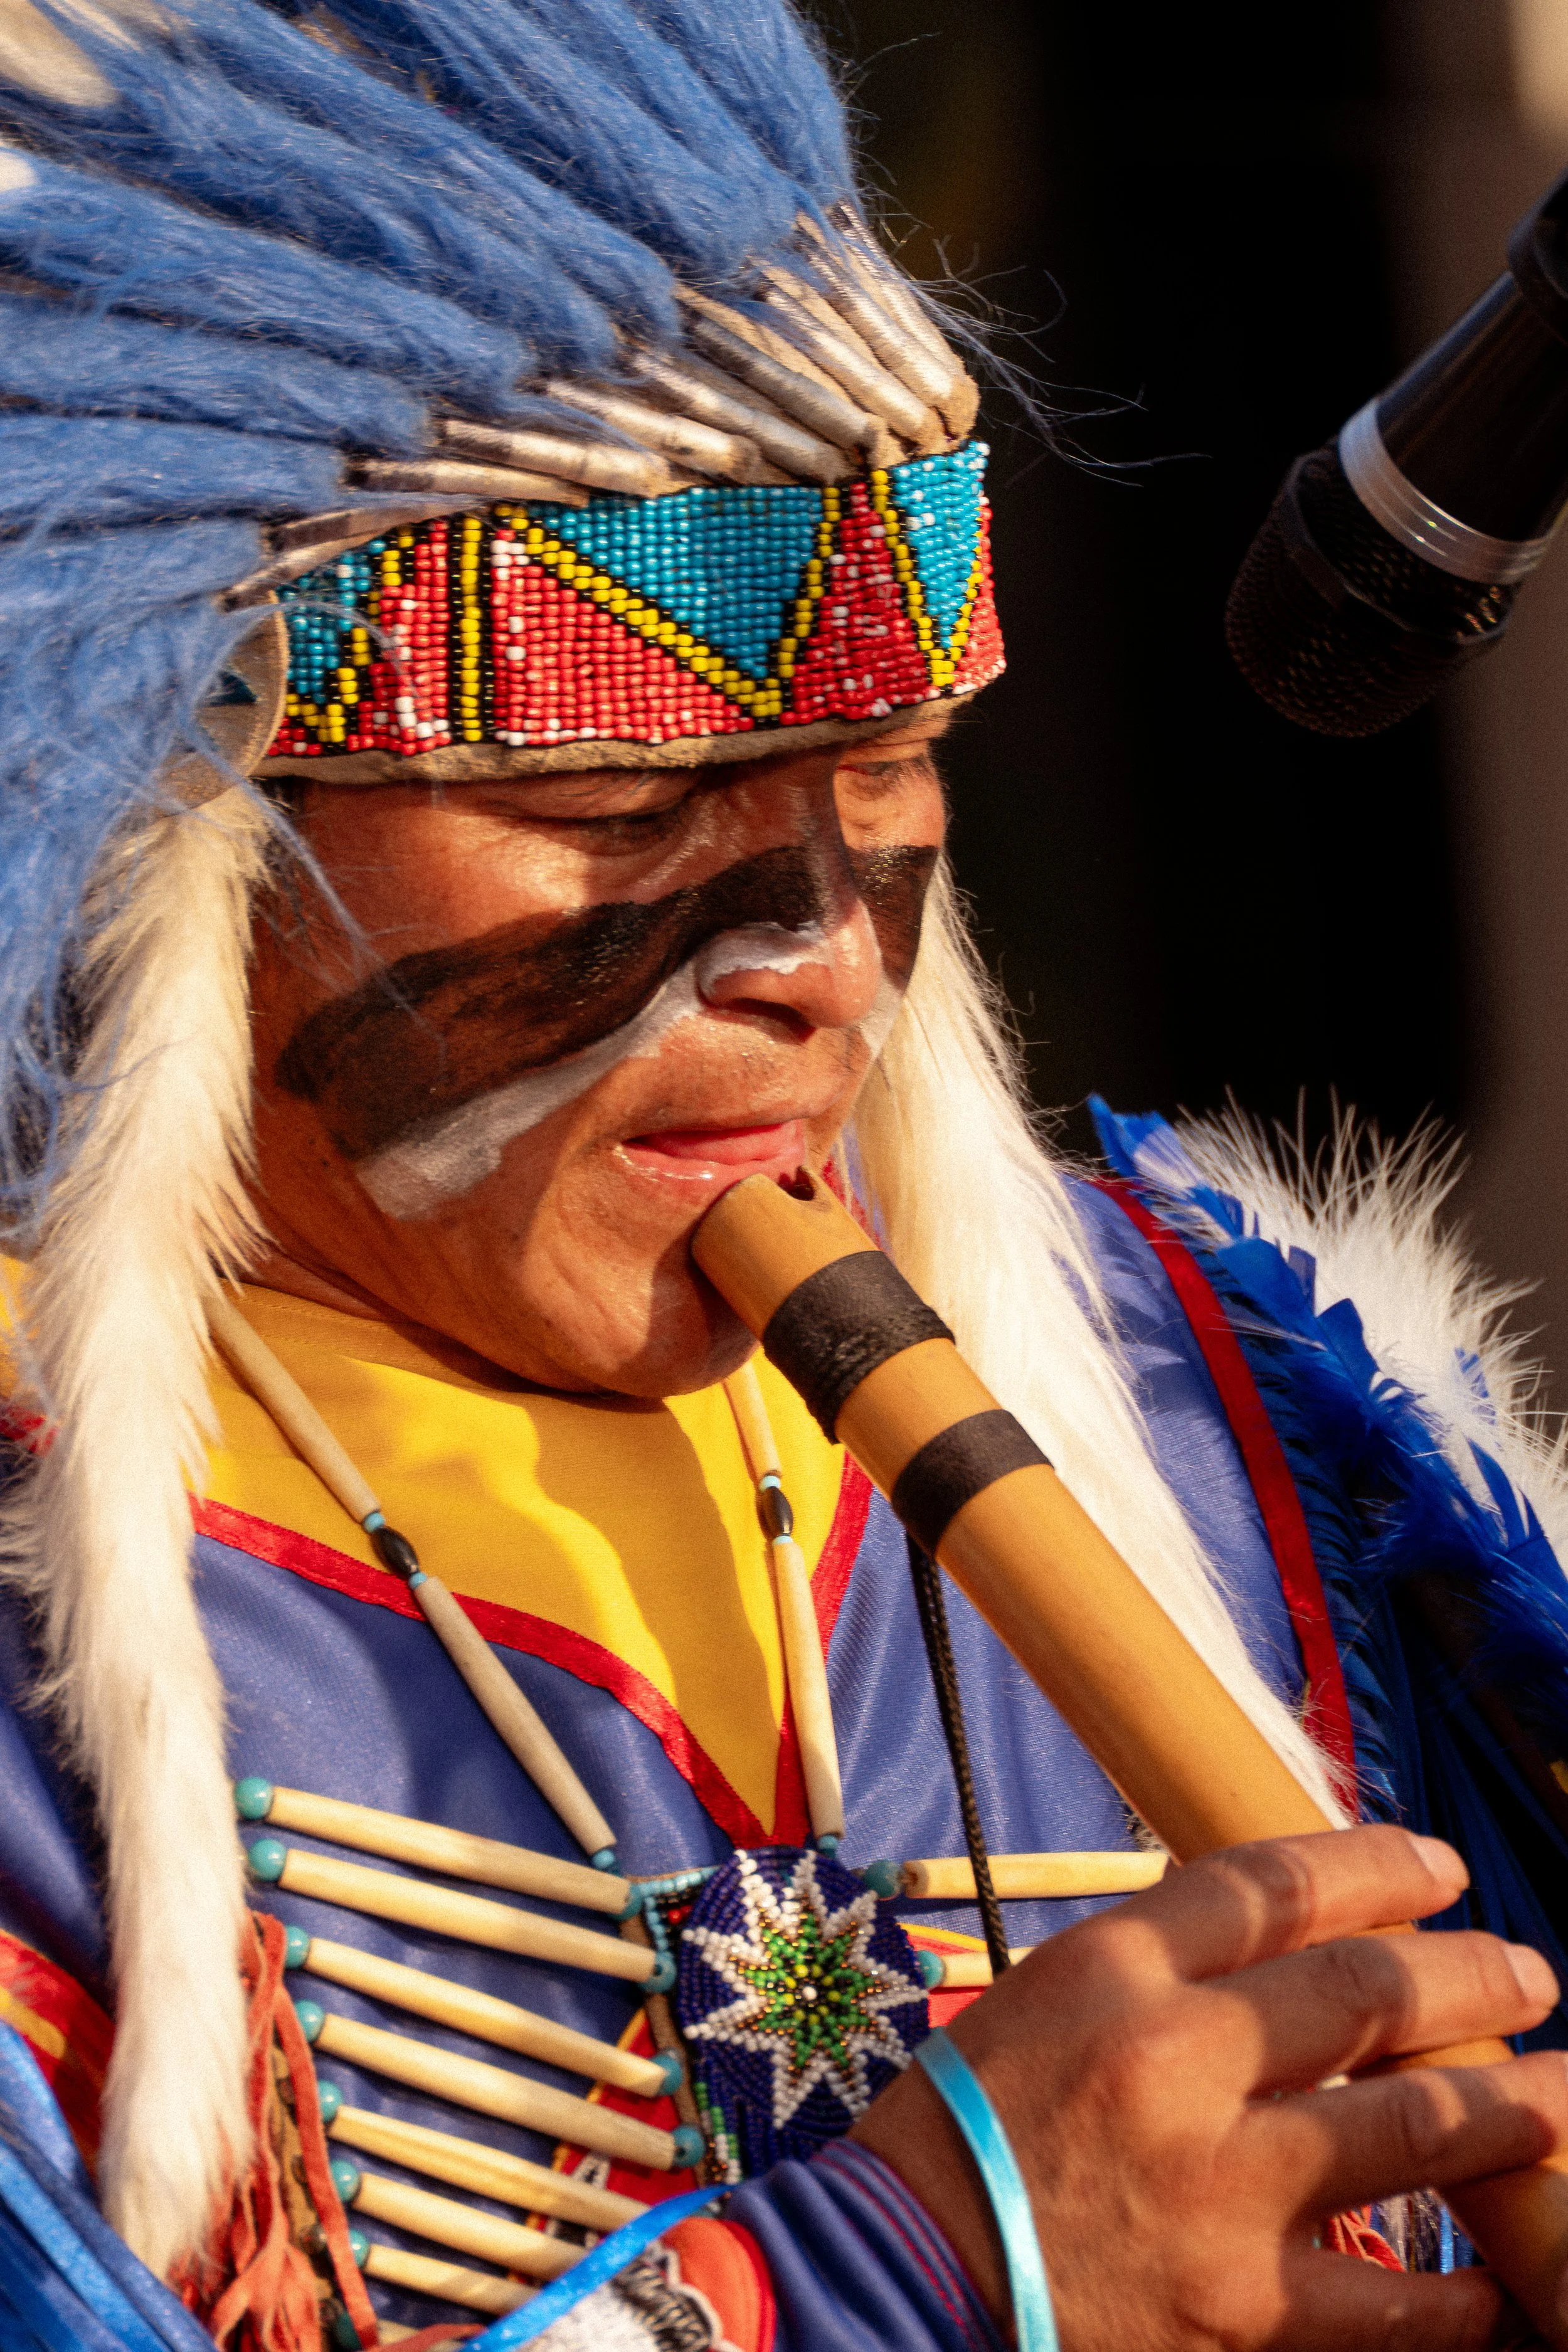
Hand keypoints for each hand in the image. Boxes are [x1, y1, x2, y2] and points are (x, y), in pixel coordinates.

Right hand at [852, 1827, 1567, 2350]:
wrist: (901, 2272)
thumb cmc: (964, 2128)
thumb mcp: (1048, 1997)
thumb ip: (1165, 1965)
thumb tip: (1303, 1945)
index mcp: (1113, 1968)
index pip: (1276, 1884)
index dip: (1378, 1864)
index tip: (1440, 1867)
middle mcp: (1174, 2057)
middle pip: (1366, 1988)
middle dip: (1472, 1976)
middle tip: (1530, 1973)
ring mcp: (1217, 2185)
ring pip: (1410, 2124)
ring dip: (1508, 2108)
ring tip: (1563, 2097)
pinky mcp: (1237, 2307)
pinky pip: (1388, 2301)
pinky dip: (1458, 2294)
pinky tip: (1501, 2285)